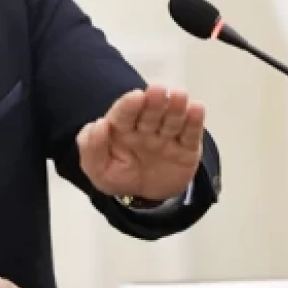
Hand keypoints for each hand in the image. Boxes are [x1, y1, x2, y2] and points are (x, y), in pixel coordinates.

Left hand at [77, 84, 204, 200]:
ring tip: (179, 96)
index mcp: (122, 128)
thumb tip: (98, 124)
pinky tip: (196, 108)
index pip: (124, 113)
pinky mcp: (187, 148)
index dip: (129, 104)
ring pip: (172, 119)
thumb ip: (91, 147)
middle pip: (150, 112)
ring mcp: (167, 136)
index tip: (136, 96)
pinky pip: (191, 134)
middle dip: (154, 101)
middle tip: (158, 90)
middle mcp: (146, 128)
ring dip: (175, 107)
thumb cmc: (120, 175)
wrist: (146, 197)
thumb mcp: (97, 169)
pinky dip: (195, 121)